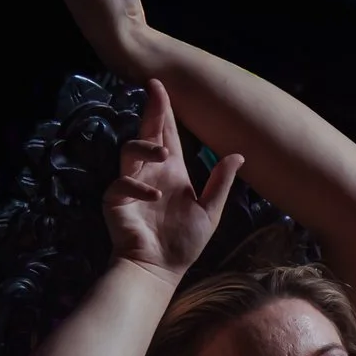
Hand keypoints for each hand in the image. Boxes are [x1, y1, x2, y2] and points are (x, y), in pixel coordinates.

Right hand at [103, 78, 242, 280]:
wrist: (159, 268)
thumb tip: (238, 154)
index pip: (168, 134)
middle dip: (152, 110)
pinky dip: (137, 186)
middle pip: (148, 132)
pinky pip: (122, 183)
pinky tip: (154, 196)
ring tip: (165, 155)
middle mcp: (151, 171)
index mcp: (172, 171)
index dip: (164, 110)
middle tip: (155, 88)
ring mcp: (132, 184)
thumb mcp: (210, 212)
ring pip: (130, 150)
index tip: (161, 86)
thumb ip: (221, 183)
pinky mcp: (117, 199)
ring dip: (146, 147)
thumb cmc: (183, 243)